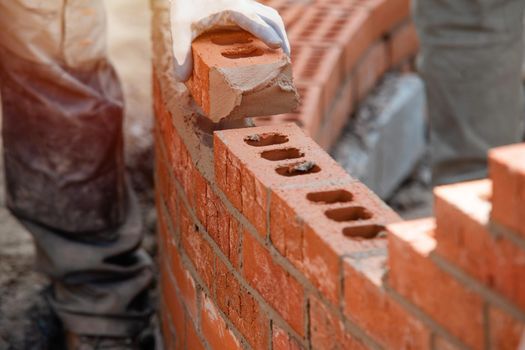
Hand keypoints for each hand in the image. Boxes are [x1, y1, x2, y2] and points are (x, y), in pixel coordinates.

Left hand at [169, 0, 290, 81]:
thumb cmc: (186, 3)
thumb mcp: (179, 25)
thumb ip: (180, 51)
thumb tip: (182, 79)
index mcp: (231, 8)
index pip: (254, 20)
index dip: (266, 33)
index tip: (278, 47)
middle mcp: (243, 4)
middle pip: (271, 19)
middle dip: (282, 38)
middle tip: (285, 61)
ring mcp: (246, 4)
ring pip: (272, 17)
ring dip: (279, 34)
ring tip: (282, 55)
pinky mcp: (246, 6)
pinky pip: (265, 17)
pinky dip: (271, 30)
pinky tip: (268, 46)